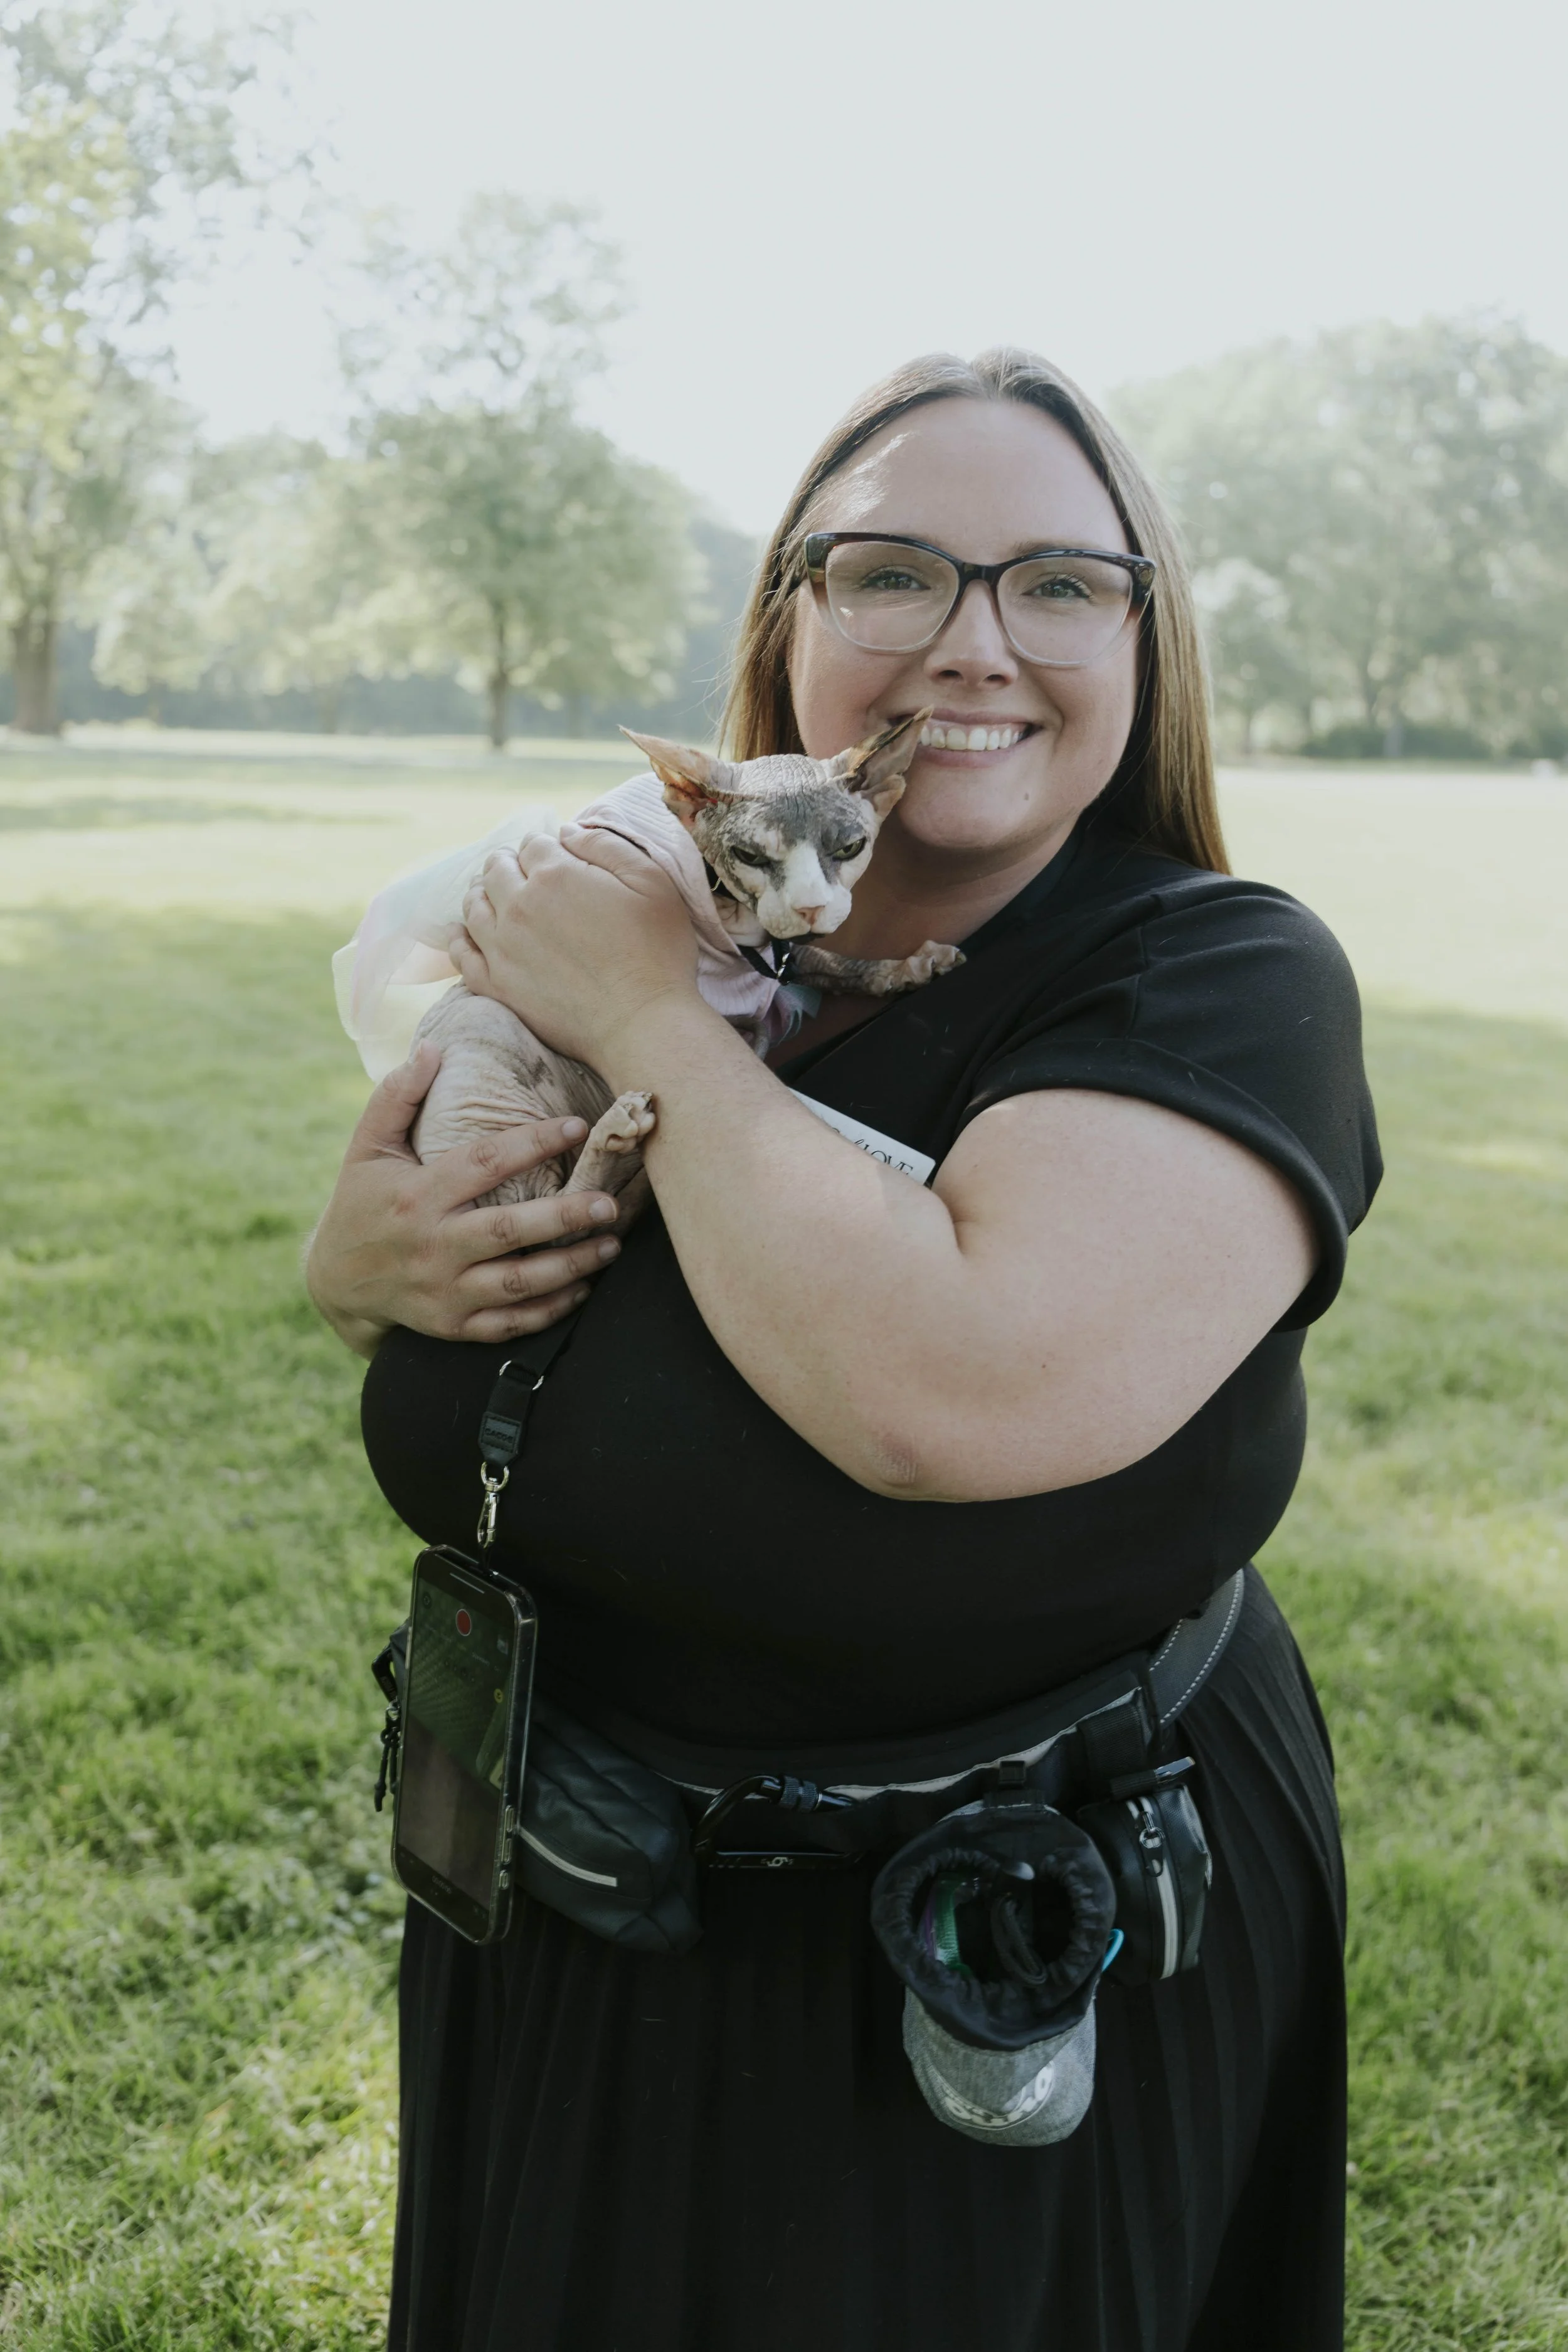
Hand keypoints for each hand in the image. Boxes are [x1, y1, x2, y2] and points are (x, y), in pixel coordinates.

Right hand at [304, 1041, 625, 1358]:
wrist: (334, 1281)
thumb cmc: (361, 1202)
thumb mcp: (367, 1147)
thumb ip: (396, 1097)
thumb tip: (432, 1049)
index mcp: (417, 1195)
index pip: (484, 1164)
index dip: (533, 1143)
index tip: (576, 1126)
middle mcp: (433, 1245)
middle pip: (509, 1230)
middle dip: (564, 1217)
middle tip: (609, 1202)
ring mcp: (445, 1290)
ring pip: (518, 1283)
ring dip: (571, 1266)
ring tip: (611, 1244)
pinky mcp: (454, 1324)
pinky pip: (511, 1324)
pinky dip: (551, 1310)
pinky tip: (584, 1287)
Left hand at [451, 823, 697, 1069]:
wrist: (642, 1023)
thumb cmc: (657, 954)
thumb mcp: (651, 882)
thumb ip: (605, 846)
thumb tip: (566, 830)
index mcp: (555, 875)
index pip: (534, 843)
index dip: (547, 848)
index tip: (558, 860)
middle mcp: (519, 906)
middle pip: (497, 868)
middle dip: (511, 864)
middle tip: (527, 875)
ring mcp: (502, 948)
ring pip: (473, 904)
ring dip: (484, 893)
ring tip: (497, 896)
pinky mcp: (496, 986)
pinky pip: (461, 954)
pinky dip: (459, 937)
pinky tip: (464, 932)